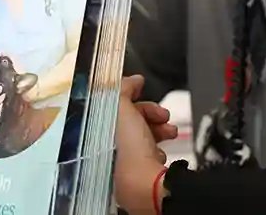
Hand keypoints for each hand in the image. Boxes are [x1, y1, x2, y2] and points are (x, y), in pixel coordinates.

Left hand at [114, 76, 170, 214]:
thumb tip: (134, 79)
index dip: (129, 97)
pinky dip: (157, 151)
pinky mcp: (138, 177)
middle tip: (164, 115)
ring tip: (170, 132)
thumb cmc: (129, 149)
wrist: (146, 186)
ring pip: (142, 139)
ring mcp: (121, 165)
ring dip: (158, 130)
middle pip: (129, 123)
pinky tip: (161, 153)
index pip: (112, 108)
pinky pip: (149, 157)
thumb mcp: (121, 108)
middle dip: (149, 114)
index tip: (142, 90)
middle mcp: (105, 150)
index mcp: (95, 134)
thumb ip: (124, 89)